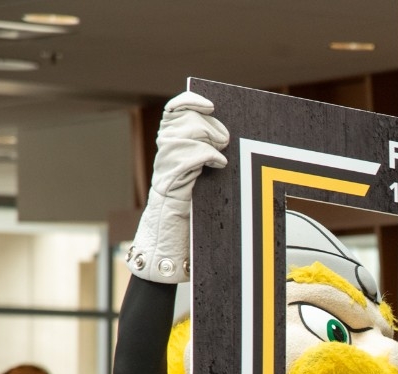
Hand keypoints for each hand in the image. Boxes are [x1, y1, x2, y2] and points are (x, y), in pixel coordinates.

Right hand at [127, 91, 229, 283]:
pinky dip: (205, 157)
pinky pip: (187, 159)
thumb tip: (230, 137)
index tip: (211, 104)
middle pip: (181, 120)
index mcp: (173, 149)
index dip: (190, 102)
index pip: (173, 111)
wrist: (174, 248)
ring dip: (206, 140)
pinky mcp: (172, 187)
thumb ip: (211, 157)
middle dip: (207, 125)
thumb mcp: (207, 180)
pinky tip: (219, 166)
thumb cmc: (196, 216)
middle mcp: (166, 156)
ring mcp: (167, 171)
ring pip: (183, 135)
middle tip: (224, 141)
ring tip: (221, 155)